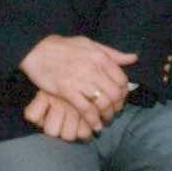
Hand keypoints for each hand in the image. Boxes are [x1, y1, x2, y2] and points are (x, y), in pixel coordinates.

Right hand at [18, 35, 136, 135]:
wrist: (38, 50)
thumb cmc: (65, 47)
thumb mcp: (91, 44)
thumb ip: (112, 54)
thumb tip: (134, 58)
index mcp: (101, 57)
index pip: (121, 79)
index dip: (124, 92)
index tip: (121, 99)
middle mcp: (94, 69)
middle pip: (115, 93)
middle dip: (117, 106)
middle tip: (114, 112)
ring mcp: (80, 80)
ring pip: (102, 103)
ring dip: (107, 115)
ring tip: (105, 120)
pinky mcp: (67, 91)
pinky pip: (85, 109)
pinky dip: (93, 120)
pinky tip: (95, 126)